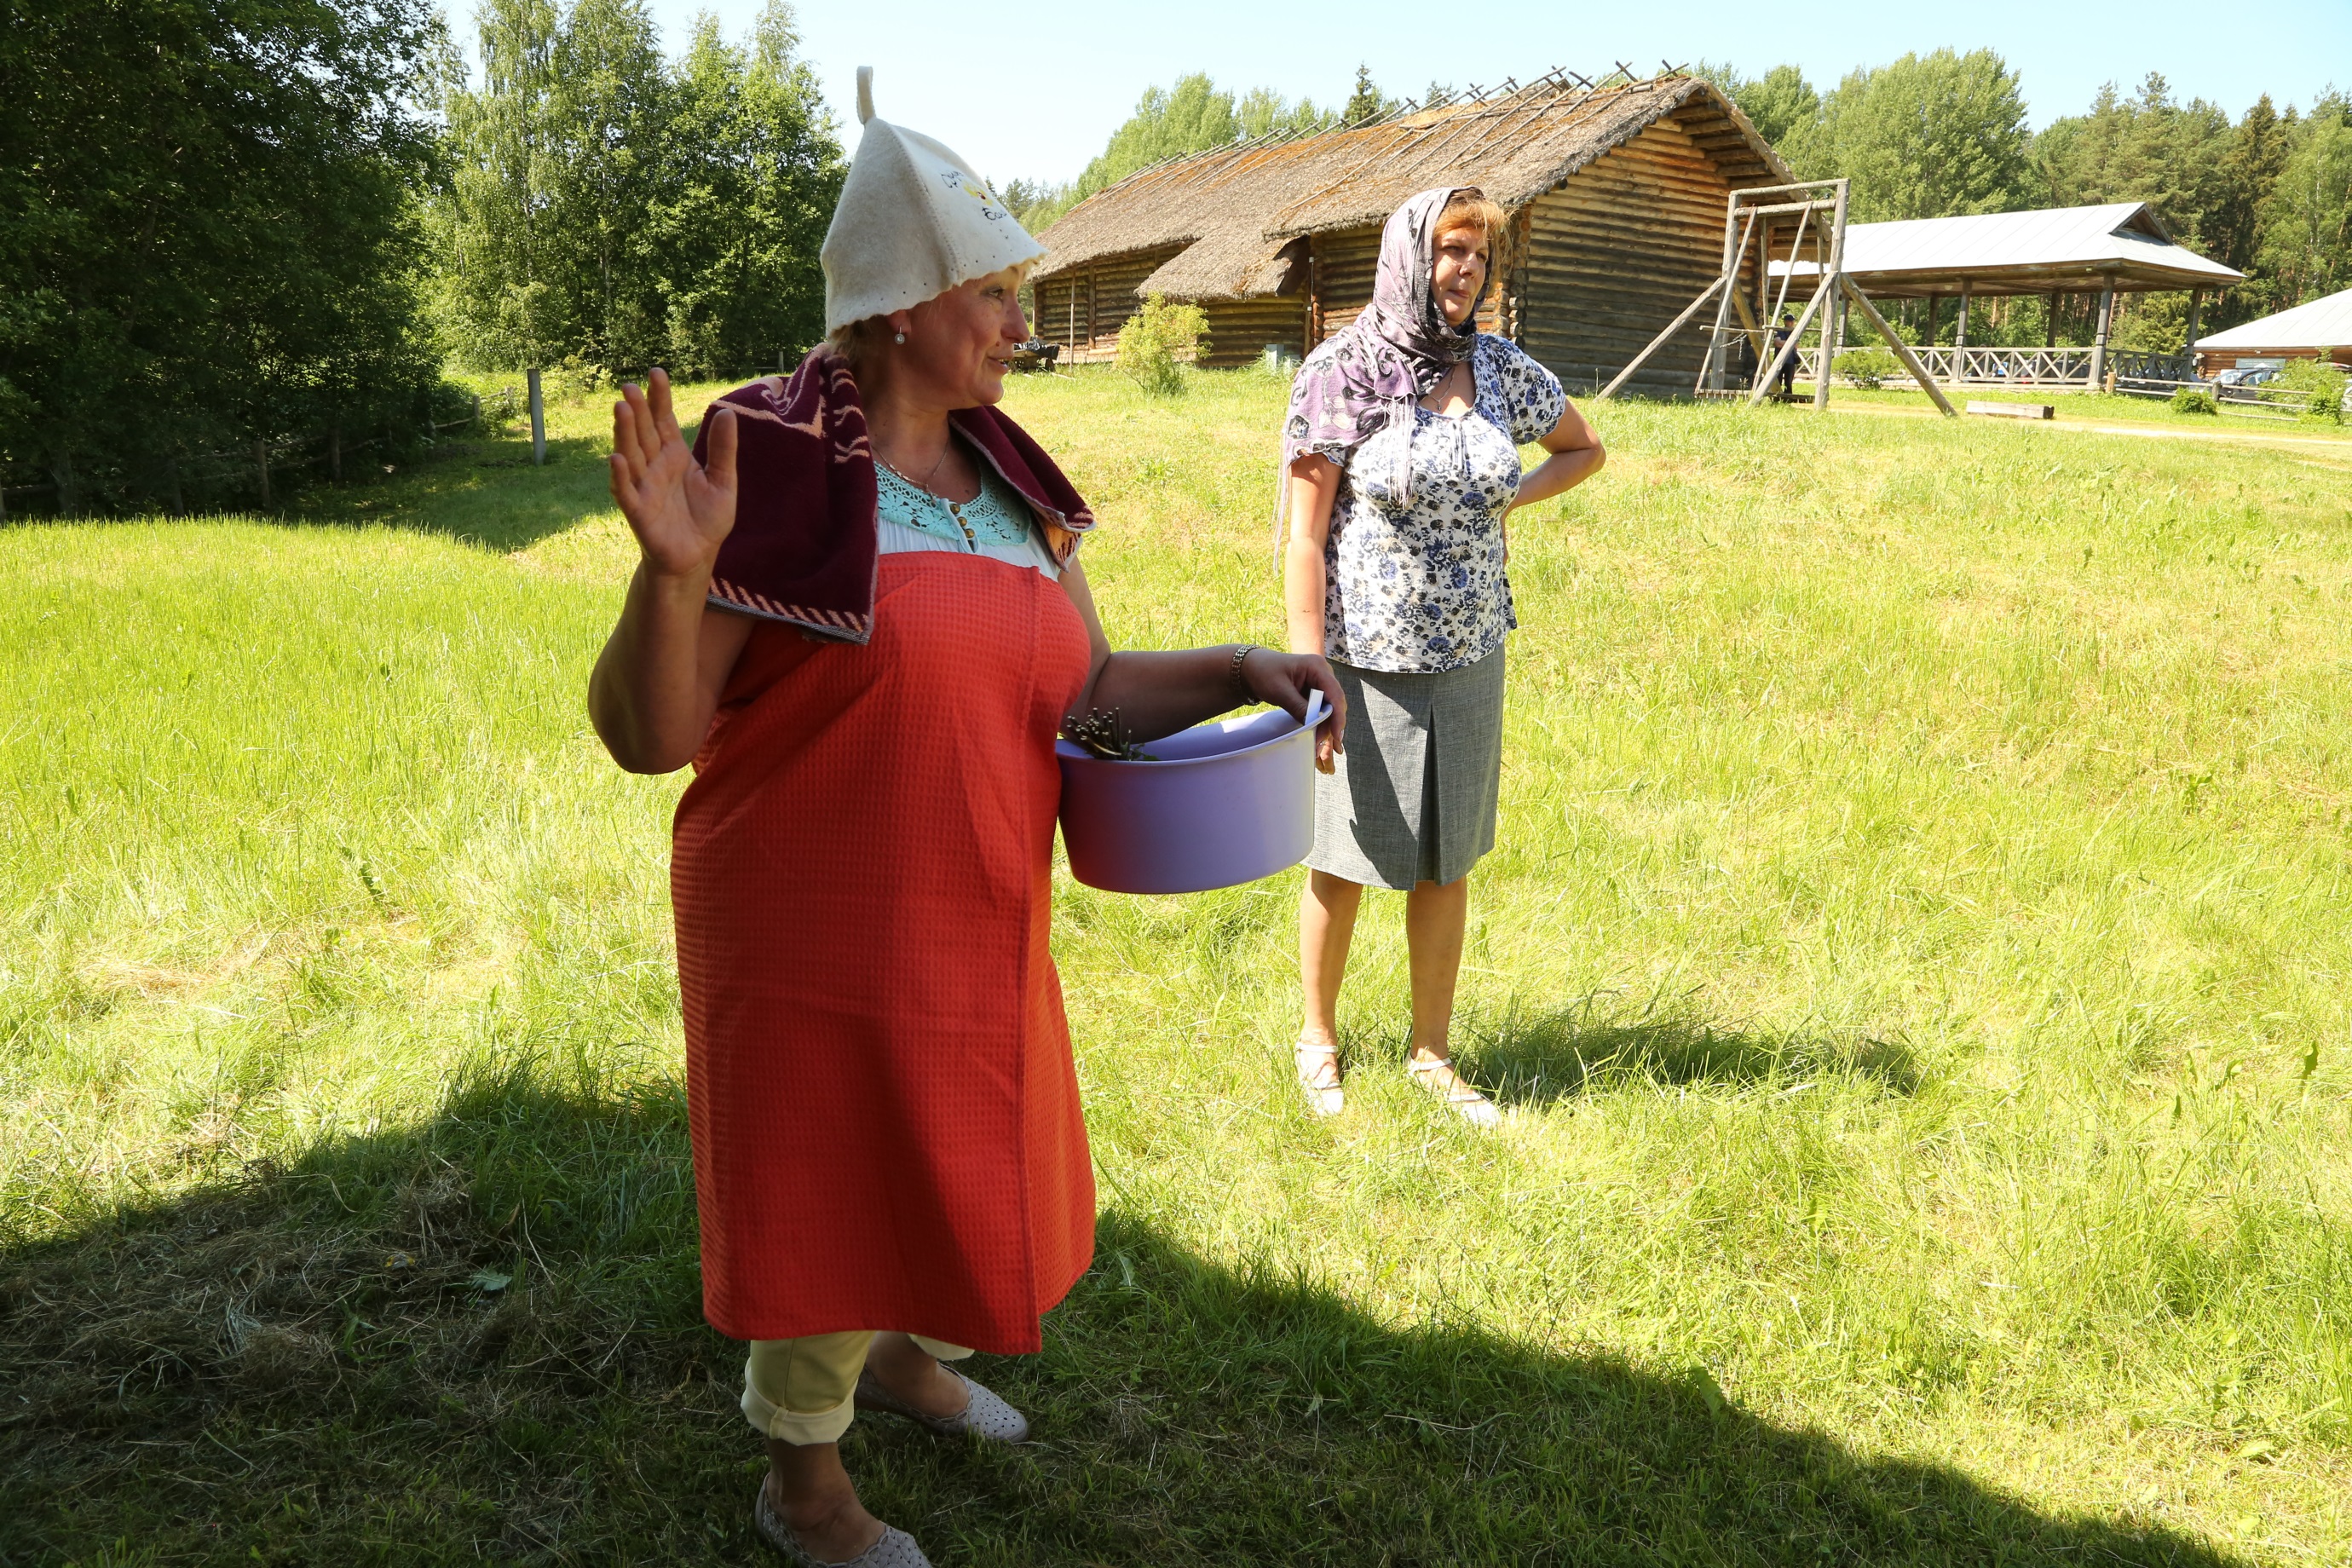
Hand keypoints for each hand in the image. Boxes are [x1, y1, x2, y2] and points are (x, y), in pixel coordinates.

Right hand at [609, 368, 736, 579]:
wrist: (697, 557)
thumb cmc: (707, 519)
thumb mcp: (723, 481)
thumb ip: (723, 450)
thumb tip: (727, 412)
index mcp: (675, 455)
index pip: (664, 420)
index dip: (659, 398)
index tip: (657, 373)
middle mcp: (655, 466)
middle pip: (643, 433)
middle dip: (637, 410)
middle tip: (628, 386)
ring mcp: (644, 487)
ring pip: (630, 454)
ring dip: (624, 433)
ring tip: (621, 409)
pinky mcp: (638, 511)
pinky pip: (625, 491)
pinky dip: (620, 476)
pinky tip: (616, 458)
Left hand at [1243, 649, 1346, 773]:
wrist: (1252, 668)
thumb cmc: (1264, 673)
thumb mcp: (1280, 691)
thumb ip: (1299, 707)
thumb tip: (1315, 725)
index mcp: (1317, 667)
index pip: (1335, 694)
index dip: (1338, 716)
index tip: (1336, 735)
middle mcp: (1323, 673)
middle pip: (1336, 703)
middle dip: (1331, 725)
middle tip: (1320, 744)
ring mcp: (1320, 683)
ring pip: (1330, 708)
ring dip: (1325, 726)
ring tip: (1316, 744)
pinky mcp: (1314, 692)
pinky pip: (1322, 709)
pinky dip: (1319, 722)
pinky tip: (1315, 735)